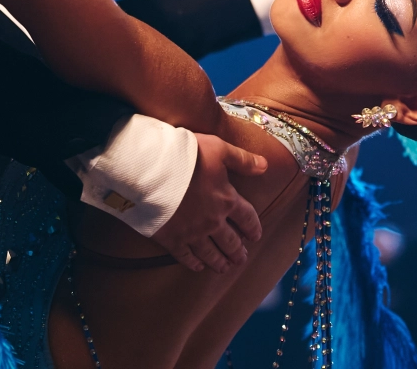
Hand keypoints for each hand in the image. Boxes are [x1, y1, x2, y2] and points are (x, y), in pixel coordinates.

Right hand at [151, 132, 267, 272]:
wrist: (152, 171)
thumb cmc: (185, 156)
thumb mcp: (218, 149)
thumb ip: (242, 159)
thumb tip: (264, 166)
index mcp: (227, 200)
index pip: (247, 218)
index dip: (253, 228)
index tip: (255, 236)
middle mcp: (213, 221)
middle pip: (230, 241)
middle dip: (238, 252)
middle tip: (241, 259)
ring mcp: (192, 233)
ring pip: (211, 253)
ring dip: (220, 262)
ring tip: (225, 268)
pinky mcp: (172, 239)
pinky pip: (186, 256)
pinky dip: (193, 263)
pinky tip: (198, 266)